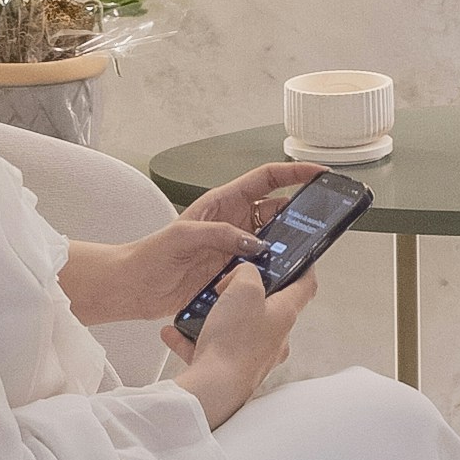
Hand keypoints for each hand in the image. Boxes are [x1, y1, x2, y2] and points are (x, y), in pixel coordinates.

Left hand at [63, 181, 300, 332]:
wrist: (136, 286)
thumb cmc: (152, 254)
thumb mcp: (185, 235)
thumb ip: (222, 234)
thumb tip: (255, 243)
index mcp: (223, 202)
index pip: (266, 179)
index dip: (294, 173)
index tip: (319, 173)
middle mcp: (234, 222)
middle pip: (277, 209)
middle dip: (301, 211)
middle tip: (324, 218)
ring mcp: (235, 248)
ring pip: (273, 240)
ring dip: (289, 244)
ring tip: (307, 249)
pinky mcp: (233, 272)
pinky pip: (262, 267)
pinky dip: (275, 269)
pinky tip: (283, 275)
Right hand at [181, 248, 323, 426]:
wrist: (214, 389)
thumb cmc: (234, 343)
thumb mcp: (243, 288)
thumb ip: (247, 272)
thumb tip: (244, 274)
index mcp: (284, 314)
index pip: (305, 285)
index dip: (303, 266)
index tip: (297, 256)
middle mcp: (274, 337)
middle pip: (267, 307)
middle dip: (245, 293)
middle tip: (228, 284)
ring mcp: (254, 355)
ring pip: (237, 328)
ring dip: (217, 316)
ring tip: (198, 309)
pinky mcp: (232, 370)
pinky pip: (213, 348)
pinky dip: (195, 339)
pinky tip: (177, 333)